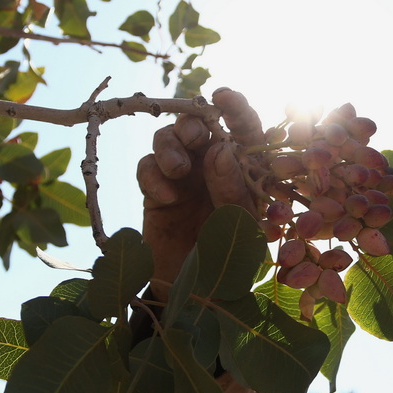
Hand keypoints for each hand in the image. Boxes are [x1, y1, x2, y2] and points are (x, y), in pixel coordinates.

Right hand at [137, 88, 263, 290]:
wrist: (191, 297)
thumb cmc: (228, 260)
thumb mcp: (240, 227)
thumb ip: (233, 189)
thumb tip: (220, 148)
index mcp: (245, 169)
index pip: (245, 128)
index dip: (236, 107)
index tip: (223, 96)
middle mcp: (214, 166)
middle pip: (200, 124)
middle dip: (194, 122)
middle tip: (194, 137)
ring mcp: (184, 176)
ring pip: (169, 138)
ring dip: (170, 145)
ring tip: (178, 171)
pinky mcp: (155, 190)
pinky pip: (147, 166)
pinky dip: (153, 174)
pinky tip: (165, 196)